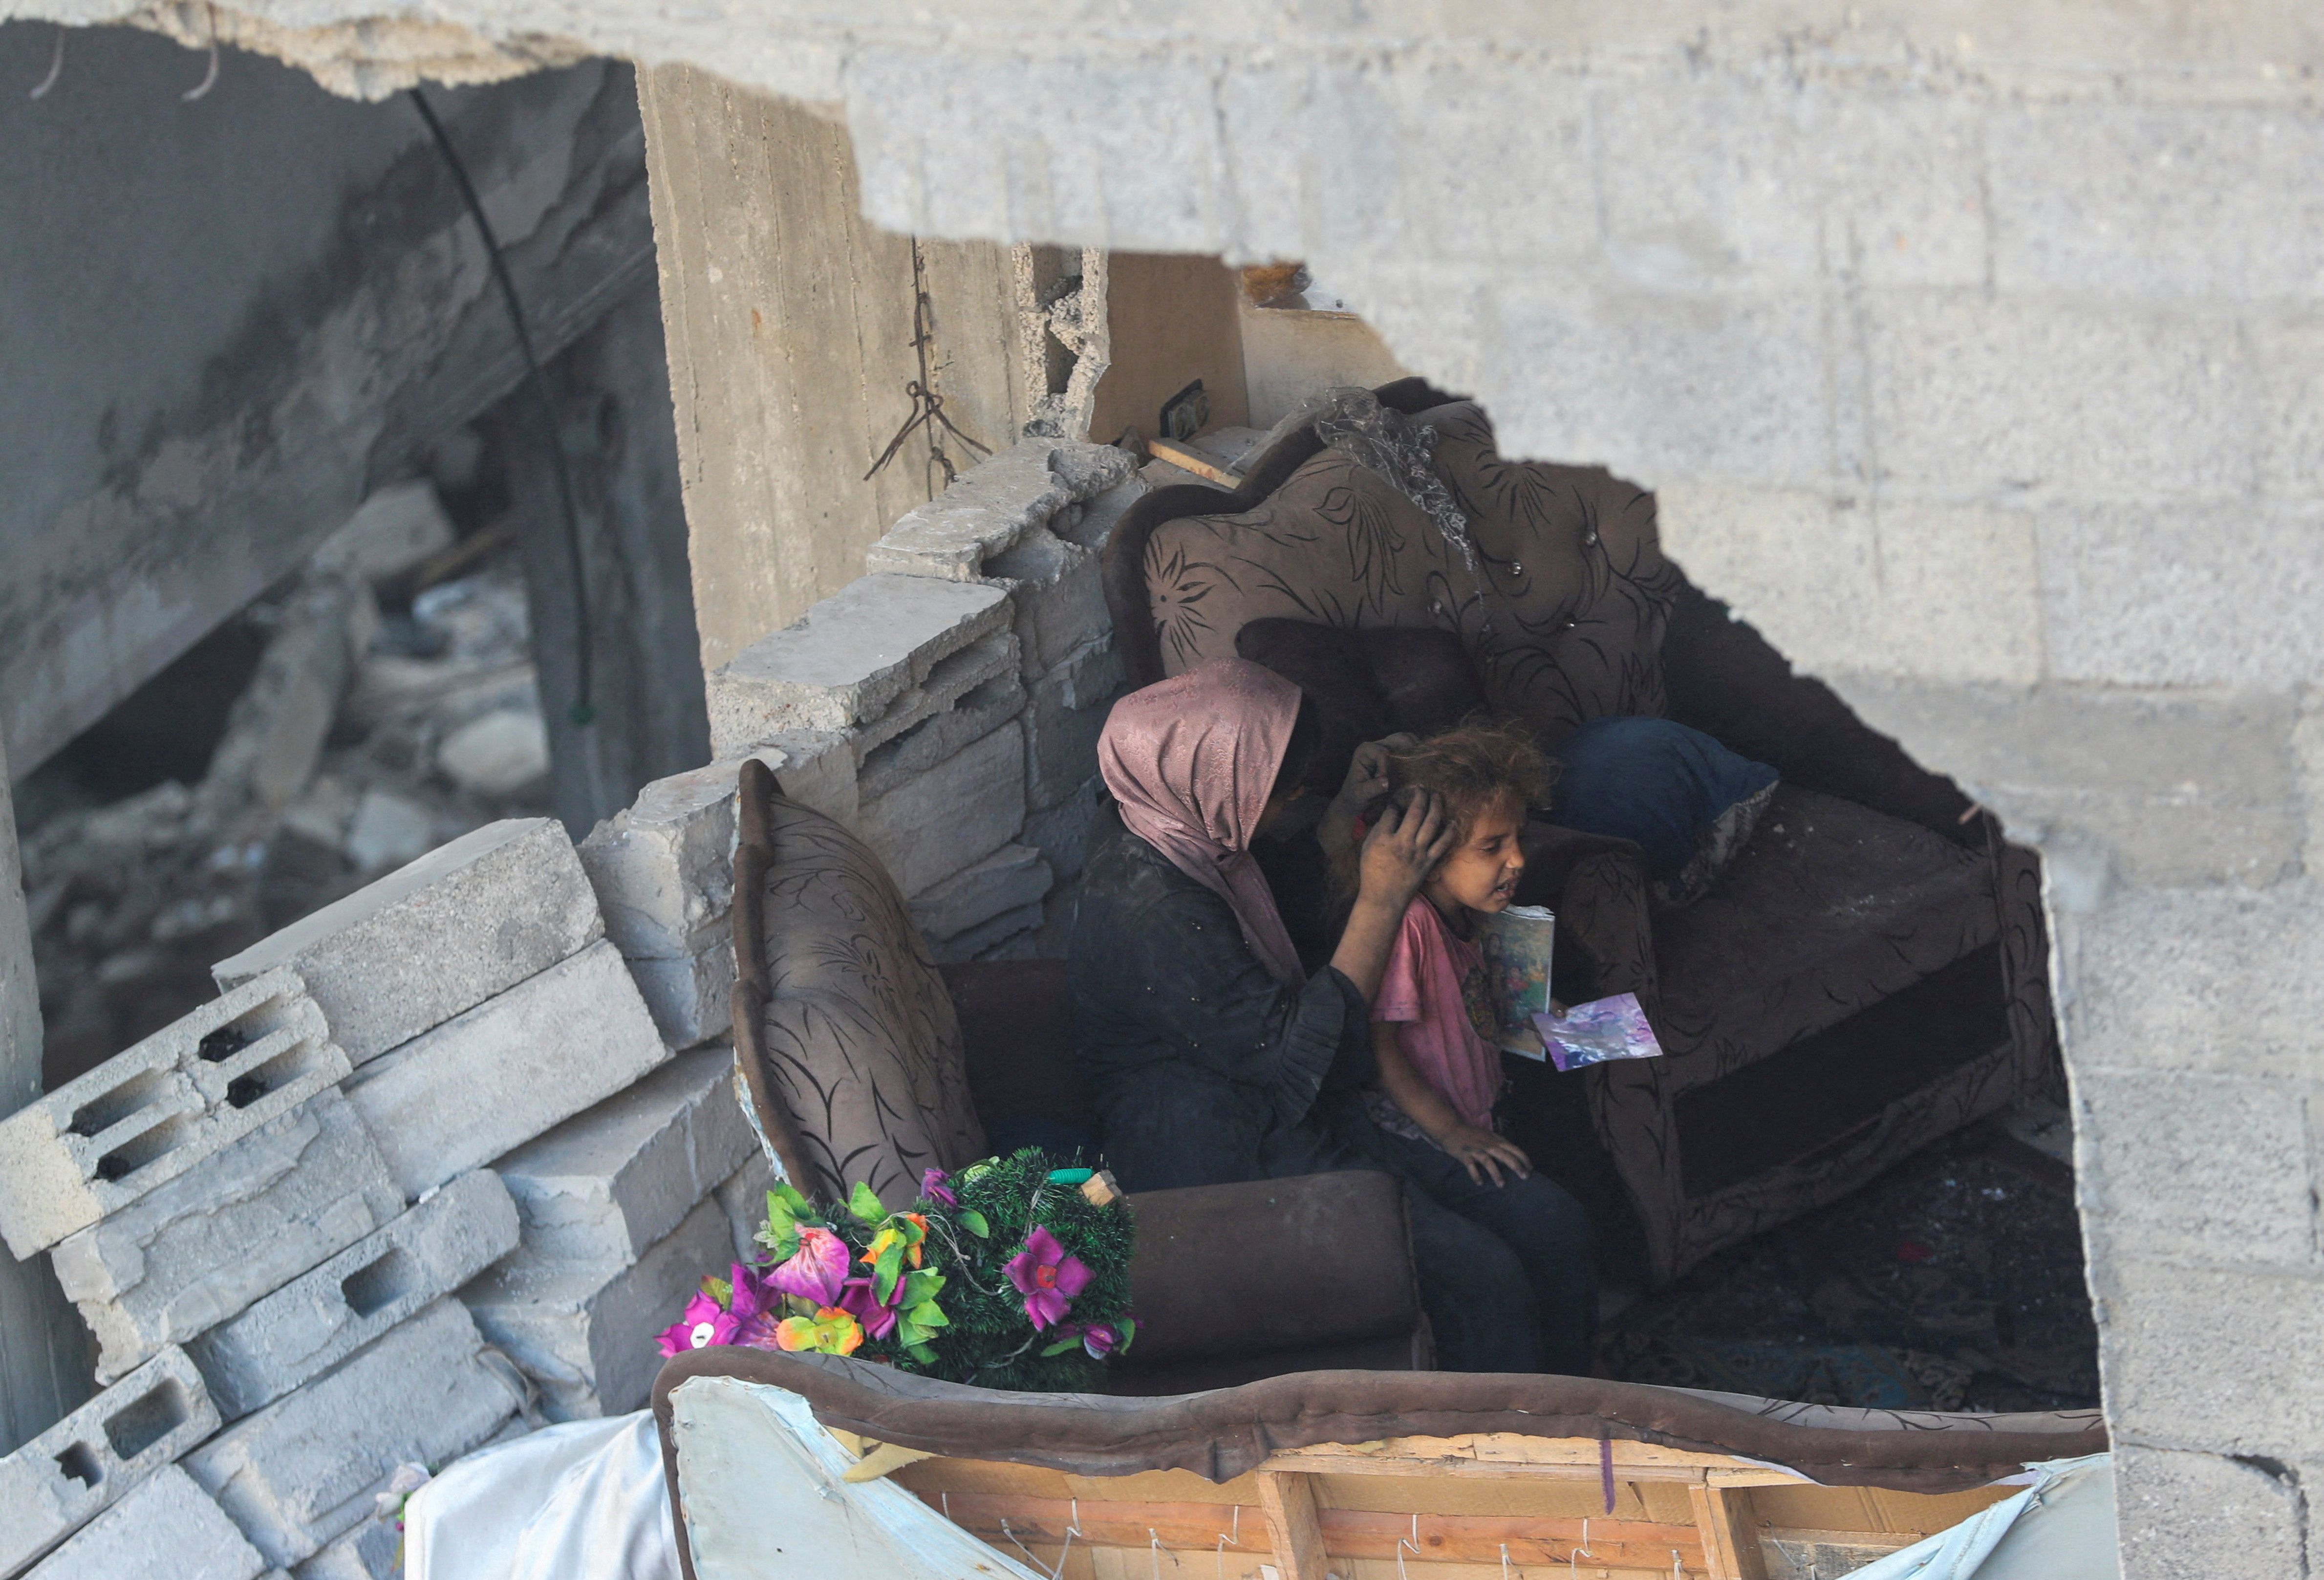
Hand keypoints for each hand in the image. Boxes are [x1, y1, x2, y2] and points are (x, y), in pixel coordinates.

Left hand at [1319, 734, 1417, 857]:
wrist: (1354, 799)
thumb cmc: (1355, 796)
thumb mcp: (1361, 794)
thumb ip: (1372, 787)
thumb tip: (1387, 782)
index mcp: (1364, 751)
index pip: (1383, 753)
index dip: (1387, 767)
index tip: (1387, 782)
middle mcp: (1375, 746)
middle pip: (1398, 739)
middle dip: (1411, 748)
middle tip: (1421, 762)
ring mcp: (1386, 748)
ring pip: (1406, 741)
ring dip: (1416, 749)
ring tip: (1426, 760)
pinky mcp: (1393, 755)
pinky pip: (1408, 748)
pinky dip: (1416, 753)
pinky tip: (1424, 762)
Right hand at [1357, 788, 1455, 907]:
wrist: (1384, 898)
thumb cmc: (1372, 873)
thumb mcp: (1367, 848)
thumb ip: (1378, 829)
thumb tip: (1391, 814)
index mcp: (1384, 838)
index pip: (1392, 812)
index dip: (1396, 802)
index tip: (1399, 800)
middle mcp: (1402, 843)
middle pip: (1415, 812)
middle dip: (1420, 796)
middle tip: (1422, 788)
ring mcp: (1418, 852)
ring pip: (1431, 823)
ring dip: (1436, 806)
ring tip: (1437, 796)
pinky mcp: (1428, 862)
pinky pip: (1442, 844)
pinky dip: (1449, 831)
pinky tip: (1453, 821)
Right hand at [1440, 1124, 1532, 1186]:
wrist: (1450, 1128)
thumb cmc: (1471, 1134)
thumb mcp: (1488, 1135)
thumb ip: (1499, 1143)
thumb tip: (1513, 1154)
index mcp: (1494, 1140)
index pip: (1513, 1148)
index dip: (1523, 1158)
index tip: (1531, 1168)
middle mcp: (1487, 1144)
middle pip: (1504, 1154)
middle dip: (1516, 1165)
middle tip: (1525, 1177)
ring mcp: (1475, 1150)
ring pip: (1488, 1161)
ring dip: (1496, 1173)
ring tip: (1502, 1184)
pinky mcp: (1464, 1155)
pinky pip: (1471, 1166)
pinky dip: (1475, 1175)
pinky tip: (1480, 1183)